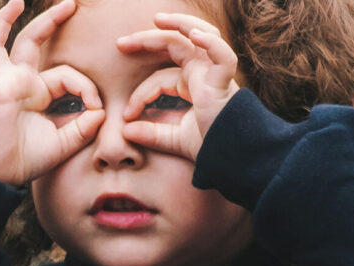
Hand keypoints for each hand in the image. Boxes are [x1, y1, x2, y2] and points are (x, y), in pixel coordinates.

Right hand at [0, 0, 105, 186]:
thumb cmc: (25, 160)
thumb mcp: (63, 143)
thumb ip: (83, 128)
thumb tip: (101, 112)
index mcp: (37, 92)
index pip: (66, 75)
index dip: (86, 87)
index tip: (98, 108)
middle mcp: (18, 82)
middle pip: (32, 42)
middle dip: (51, 21)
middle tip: (70, 3)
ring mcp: (1, 83)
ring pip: (0, 43)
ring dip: (5, 20)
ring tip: (17, 1)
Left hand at [116, 12, 238, 161]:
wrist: (233, 157)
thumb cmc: (212, 146)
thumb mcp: (175, 140)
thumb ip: (152, 134)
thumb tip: (125, 131)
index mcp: (192, 84)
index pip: (159, 78)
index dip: (140, 94)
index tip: (126, 115)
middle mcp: (203, 73)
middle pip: (175, 45)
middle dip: (147, 40)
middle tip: (121, 44)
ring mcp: (215, 73)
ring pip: (199, 36)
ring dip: (179, 24)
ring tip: (158, 19)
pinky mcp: (224, 81)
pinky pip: (222, 55)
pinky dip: (210, 43)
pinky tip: (194, 34)